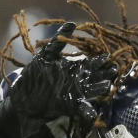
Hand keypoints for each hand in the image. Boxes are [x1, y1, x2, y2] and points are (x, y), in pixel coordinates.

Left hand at [0, 22, 116, 137]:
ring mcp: (76, 94)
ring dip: (101, 89)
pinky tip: (93, 114)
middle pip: (97, 76)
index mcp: (75, 68)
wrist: (23, 98)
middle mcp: (79, 81)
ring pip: (93, 91)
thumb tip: (72, 23)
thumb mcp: (46, 56)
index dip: (101, 60)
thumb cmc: (34, 75)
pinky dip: (89, 112)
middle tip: (114, 70)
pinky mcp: (70, 107)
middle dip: (106, 73)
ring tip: (107, 87)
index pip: (92, 63)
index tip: (108, 57)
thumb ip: (58, 42)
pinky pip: (83, 109)